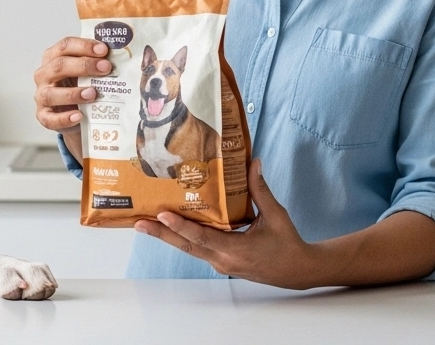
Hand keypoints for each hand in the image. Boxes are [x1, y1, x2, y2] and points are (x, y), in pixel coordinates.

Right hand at [32, 37, 111, 161]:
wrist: (77, 114)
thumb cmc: (82, 86)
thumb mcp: (88, 72)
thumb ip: (97, 62)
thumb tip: (122, 55)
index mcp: (54, 57)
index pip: (65, 46)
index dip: (84, 46)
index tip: (104, 50)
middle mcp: (44, 74)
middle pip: (59, 66)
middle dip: (83, 66)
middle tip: (106, 68)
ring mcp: (41, 96)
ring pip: (51, 93)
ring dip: (73, 93)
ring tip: (93, 93)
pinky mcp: (44, 116)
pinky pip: (50, 118)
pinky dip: (65, 118)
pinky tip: (79, 116)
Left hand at [135, 159, 326, 289]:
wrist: (297, 270)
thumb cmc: (287, 243)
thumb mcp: (275, 215)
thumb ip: (260, 190)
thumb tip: (253, 163)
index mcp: (235, 249)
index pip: (201, 237)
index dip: (180, 227)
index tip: (161, 216)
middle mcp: (223, 259)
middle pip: (186, 245)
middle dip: (161, 234)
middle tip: (138, 223)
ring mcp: (221, 263)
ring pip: (190, 248)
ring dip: (168, 236)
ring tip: (147, 224)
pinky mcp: (222, 262)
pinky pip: (199, 249)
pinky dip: (184, 238)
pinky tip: (173, 227)